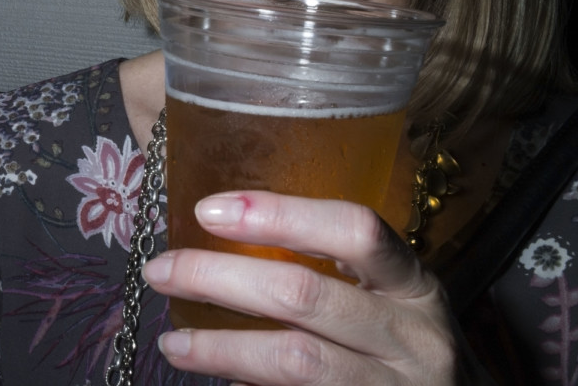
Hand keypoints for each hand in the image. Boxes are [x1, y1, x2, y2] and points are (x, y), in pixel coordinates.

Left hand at [142, 191, 458, 384]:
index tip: (209, 209)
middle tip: (162, 269)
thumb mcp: (392, 301)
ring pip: (294, 361)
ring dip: (221, 347)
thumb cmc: (407, 349)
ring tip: (174, 341)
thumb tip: (223, 235)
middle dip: (219, 278)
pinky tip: (216, 379)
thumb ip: (331, 270)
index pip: (355, 230)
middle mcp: (413, 338)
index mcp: (415, 286)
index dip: (280, 214)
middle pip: (305, 295)